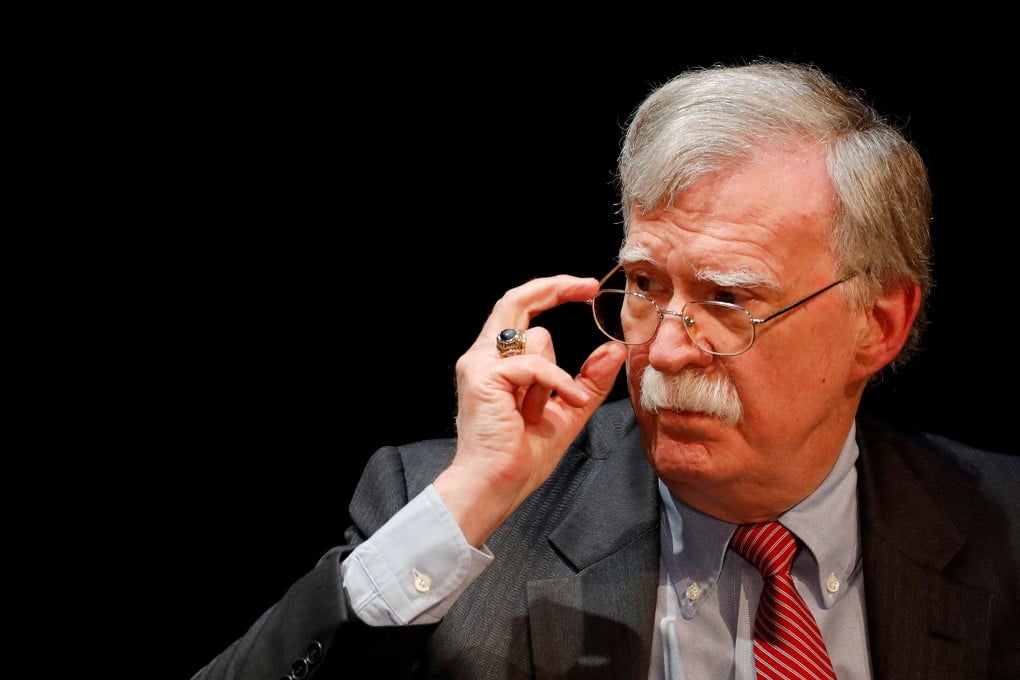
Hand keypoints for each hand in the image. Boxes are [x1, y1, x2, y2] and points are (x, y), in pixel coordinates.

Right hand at [433, 274, 627, 545]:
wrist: (496, 486)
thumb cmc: (522, 457)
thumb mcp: (568, 411)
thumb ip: (589, 380)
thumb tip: (615, 348)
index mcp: (500, 363)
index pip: (522, 311)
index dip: (551, 292)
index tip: (585, 289)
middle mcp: (483, 357)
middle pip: (515, 299)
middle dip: (554, 287)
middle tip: (587, 286)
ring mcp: (479, 364)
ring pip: (535, 338)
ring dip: (555, 378)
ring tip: (546, 413)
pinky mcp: (483, 376)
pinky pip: (535, 364)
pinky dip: (556, 384)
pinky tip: (562, 405)